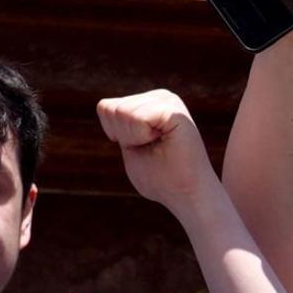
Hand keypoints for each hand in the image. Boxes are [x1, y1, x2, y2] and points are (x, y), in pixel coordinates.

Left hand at [99, 89, 212, 211]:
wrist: (188, 196)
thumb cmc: (162, 179)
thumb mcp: (130, 147)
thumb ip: (117, 124)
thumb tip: (104, 105)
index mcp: (150, 103)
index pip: (106, 108)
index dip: (116, 135)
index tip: (143, 148)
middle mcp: (161, 96)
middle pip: (112, 109)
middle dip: (125, 137)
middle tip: (154, 151)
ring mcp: (169, 101)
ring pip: (122, 112)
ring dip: (135, 140)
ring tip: (162, 149)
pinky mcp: (175, 111)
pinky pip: (137, 119)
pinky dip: (142, 138)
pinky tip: (166, 144)